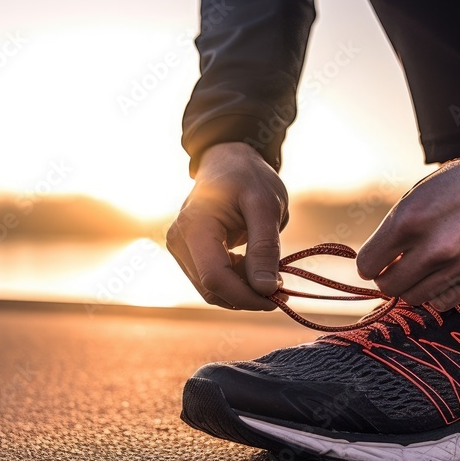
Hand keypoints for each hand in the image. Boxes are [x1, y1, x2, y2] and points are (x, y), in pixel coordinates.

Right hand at [167, 142, 287, 309]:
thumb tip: (265, 289)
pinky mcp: (186, 254)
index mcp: (195, 226)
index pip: (215, 279)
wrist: (228, 162)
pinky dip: (234, 282)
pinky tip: (251, 266)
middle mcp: (179, 240)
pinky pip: (210, 281)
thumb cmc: (249, 178)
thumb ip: (264, 248)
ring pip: (211, 290)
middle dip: (247, 296)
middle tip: (280, 287)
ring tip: (267, 270)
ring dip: (242, 290)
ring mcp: (179, 248)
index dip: (246, 296)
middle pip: (212, 289)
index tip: (278, 297)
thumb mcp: (266, 207)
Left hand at [356, 151, 459, 309]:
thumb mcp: (420, 194)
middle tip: (399, 268)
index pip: (368, 265)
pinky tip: (447, 273)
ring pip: (416, 298)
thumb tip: (375, 265)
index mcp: (410, 219)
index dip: (371, 263)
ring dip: (415, 286)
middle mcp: (435, 247)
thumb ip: (396, 230)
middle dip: (389, 278)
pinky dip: (440, 292)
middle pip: (390, 287)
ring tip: (426, 268)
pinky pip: (445, 302)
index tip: (379, 261)